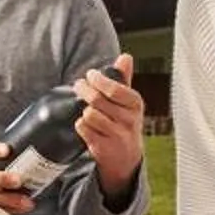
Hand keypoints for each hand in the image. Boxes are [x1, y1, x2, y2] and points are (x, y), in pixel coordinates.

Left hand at [74, 53, 146, 199]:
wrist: (126, 158)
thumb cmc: (124, 124)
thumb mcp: (128, 102)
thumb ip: (124, 79)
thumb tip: (125, 57)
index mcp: (135, 104)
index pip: (115, 88)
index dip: (99, 80)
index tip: (90, 75)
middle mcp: (129, 120)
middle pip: (98, 100)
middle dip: (84, 90)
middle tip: (78, 86)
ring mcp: (117, 135)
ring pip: (90, 114)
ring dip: (83, 110)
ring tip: (85, 109)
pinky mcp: (103, 148)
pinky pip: (84, 129)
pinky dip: (81, 125)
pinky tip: (85, 124)